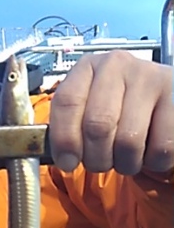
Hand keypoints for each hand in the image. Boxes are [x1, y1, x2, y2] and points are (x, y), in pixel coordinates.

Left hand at [49, 51, 173, 174]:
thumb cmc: (118, 113)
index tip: (68, 163)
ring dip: (125, 163)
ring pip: (128, 141)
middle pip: (97, 126)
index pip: (67, 102)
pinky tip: (150, 149)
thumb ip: (68, 130)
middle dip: (96, 158)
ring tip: (127, 156)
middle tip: (103, 162)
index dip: (65, 140)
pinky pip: (160, 148)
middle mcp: (118, 64)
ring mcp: (151, 77)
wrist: (162, 105)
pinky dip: (153, 162)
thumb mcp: (87, 113)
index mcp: (88, 66)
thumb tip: (64, 159)